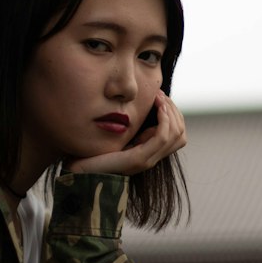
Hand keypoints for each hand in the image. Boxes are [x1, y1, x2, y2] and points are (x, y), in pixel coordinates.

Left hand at [68, 91, 186, 176]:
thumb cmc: (95, 149)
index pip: (178, 135)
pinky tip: (157, 108)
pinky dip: (164, 120)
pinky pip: (162, 137)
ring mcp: (147, 160)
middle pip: (180, 135)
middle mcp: (151, 159)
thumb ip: (133, 124)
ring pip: (176, 135)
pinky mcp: (138, 159)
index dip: (174, 113)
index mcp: (149, 153)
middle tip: (160, 95)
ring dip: (170, 113)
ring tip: (159, 99)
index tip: (161, 96)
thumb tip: (144, 102)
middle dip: (174, 111)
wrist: (81, 167)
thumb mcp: (119, 133)